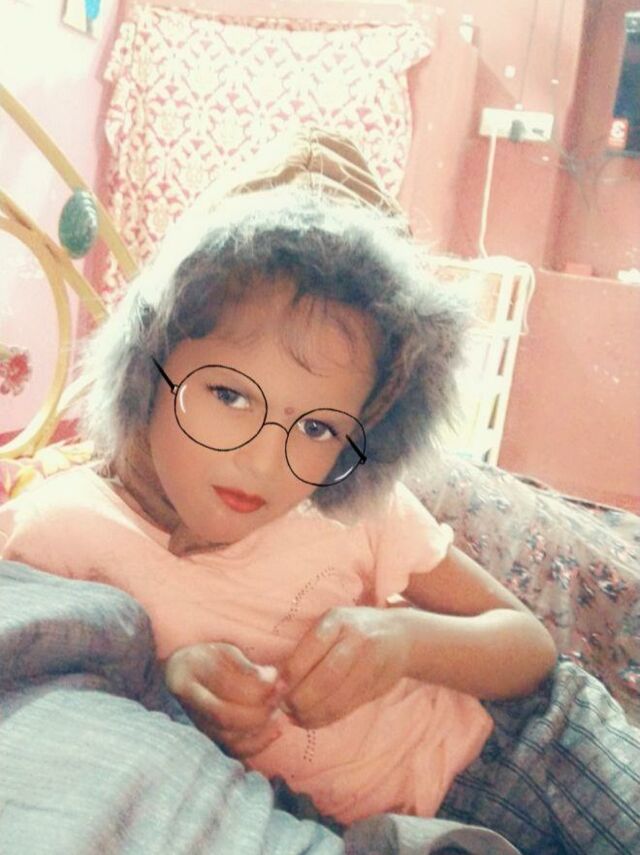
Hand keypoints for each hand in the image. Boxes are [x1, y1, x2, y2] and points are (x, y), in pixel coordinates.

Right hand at [163, 642, 284, 757]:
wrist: (184, 672)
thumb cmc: (212, 658)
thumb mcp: (226, 651)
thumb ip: (247, 666)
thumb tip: (272, 677)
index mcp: (191, 672)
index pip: (223, 682)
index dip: (254, 683)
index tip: (275, 676)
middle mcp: (189, 701)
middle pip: (224, 715)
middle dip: (258, 707)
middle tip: (279, 693)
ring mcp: (197, 723)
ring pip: (228, 736)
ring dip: (261, 726)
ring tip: (278, 710)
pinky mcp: (209, 737)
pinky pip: (233, 750)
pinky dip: (258, 743)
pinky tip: (277, 728)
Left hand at [280, 607, 410, 728]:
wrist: (402, 636)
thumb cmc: (354, 629)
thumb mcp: (333, 624)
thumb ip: (310, 647)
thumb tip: (278, 681)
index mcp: (339, 620)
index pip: (313, 647)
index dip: (292, 671)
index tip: (277, 687)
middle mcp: (357, 640)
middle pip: (326, 676)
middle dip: (300, 698)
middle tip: (284, 707)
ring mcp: (369, 664)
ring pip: (338, 697)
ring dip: (311, 713)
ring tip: (295, 717)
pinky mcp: (376, 686)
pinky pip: (347, 708)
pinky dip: (326, 718)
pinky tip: (312, 720)